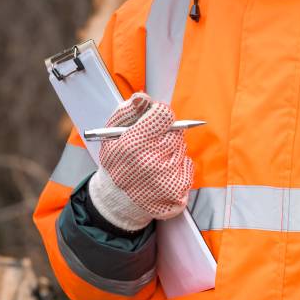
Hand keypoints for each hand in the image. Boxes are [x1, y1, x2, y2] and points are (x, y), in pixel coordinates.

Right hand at [88, 92, 194, 231]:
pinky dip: (178, 167)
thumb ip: (127, 112)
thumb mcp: (112, 135)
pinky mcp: (177, 192)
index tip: (156, 119)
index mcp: (133, 145)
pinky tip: (161, 175)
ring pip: (181, 148)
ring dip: (171, 151)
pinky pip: (187, 166)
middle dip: (165, 135)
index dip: (160, 115)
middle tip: (150, 146)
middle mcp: (151, 162)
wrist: (117, 202)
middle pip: (175, 132)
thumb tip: (143, 97)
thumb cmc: (116, 164)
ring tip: (153, 162)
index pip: (164, 116)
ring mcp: (166, 179)